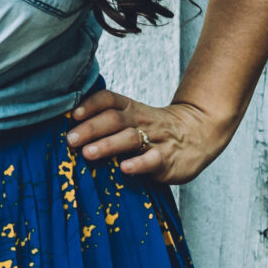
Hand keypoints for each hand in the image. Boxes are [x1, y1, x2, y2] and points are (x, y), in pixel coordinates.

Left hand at [65, 90, 231, 185]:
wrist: (199, 132)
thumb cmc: (154, 129)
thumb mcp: (134, 117)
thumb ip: (107, 121)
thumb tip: (68, 130)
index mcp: (131, 109)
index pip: (109, 99)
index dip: (91, 104)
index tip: (72, 114)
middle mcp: (141, 121)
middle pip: (114, 119)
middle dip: (90, 129)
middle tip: (70, 140)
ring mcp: (155, 140)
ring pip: (130, 138)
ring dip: (107, 145)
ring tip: (88, 153)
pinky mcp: (167, 159)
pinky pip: (153, 160)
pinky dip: (138, 164)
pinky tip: (124, 168)